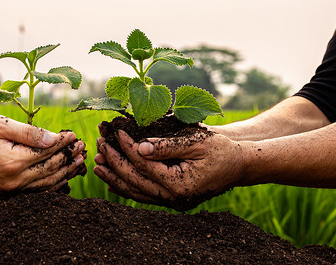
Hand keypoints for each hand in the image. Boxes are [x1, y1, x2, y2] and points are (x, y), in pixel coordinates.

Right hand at [0, 115, 85, 192]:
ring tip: (78, 164)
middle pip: (51, 170)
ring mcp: (10, 192)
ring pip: (46, 185)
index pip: (48, 152)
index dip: (64, 143)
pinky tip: (60, 179)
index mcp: (14, 162)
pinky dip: (51, 186)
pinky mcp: (6, 196)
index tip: (74, 135)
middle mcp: (14, 181)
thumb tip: (54, 138)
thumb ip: (28, 133)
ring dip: (65, 174)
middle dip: (68, 158)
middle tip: (82, 149)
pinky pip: (36, 193)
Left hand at [94, 129, 244, 210]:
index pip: (144, 164)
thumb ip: (166, 146)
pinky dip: (127, 187)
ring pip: (135, 192)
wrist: (239, 165)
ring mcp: (172, 202)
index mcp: (180, 184)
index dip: (127, 147)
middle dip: (114, 162)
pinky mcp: (171, 200)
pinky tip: (114, 178)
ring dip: (115, 178)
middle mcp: (174, 198)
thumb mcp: (196, 142)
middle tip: (99, 146)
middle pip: (135, 181)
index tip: (116, 132)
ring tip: (97, 165)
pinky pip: (143, 196)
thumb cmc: (220, 150)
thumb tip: (139, 147)